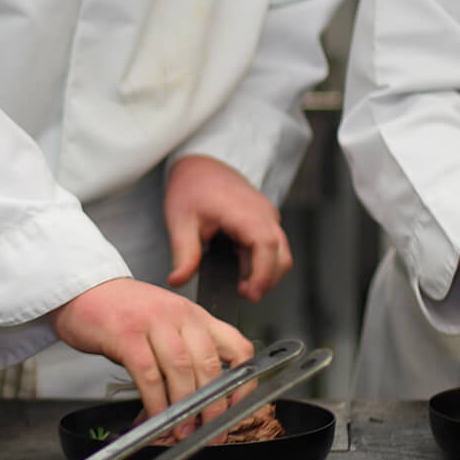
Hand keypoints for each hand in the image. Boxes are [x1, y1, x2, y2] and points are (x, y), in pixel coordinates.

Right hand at [50, 278, 254, 439]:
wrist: (82, 289)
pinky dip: (155, 401)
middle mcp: (180, 316)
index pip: (238, 348)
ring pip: (182, 370)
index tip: (237, 409)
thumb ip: (185, 353)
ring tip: (182, 430)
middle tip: (210, 430)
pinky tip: (155, 417)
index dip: (243, 383)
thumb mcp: (166, 324)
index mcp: (196, 317)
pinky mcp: (126, 334)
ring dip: (185, 407)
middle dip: (213, 405)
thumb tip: (199, 401)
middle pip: (210, 365)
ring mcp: (153, 322)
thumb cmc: (123, 311)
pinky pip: (148, 374)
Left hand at [161, 155, 291, 302]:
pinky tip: (238, 265)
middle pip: (281, 255)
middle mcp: (263, 213)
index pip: (267, 245)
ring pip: (280, 253)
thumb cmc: (191, 187)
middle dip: (266, 280)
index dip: (263, 274)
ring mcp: (267, 216)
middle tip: (241, 293)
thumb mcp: (180, 221)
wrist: (200, 164)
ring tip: (238, 282)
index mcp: (244, 211)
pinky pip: (272, 246)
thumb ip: (183, 254)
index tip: (251, 295)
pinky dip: (260, 261)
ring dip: (264, 272)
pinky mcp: (265, 220)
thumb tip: (177, 280)